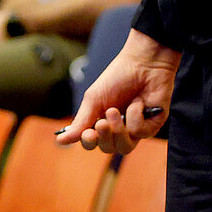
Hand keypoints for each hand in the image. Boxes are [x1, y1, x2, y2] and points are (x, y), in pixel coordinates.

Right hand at [58, 29, 180, 153]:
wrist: (142, 63)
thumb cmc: (117, 77)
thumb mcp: (94, 98)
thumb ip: (80, 121)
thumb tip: (60, 141)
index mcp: (101, 123)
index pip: (92, 143)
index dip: (89, 142)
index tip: (88, 134)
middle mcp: (118, 129)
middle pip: (108, 148)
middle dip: (104, 136)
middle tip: (103, 121)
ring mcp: (136, 129)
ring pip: (125, 148)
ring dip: (118, 131)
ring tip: (116, 111)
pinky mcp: (152, 126)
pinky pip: (140, 133)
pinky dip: (135, 117)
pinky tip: (138, 102)